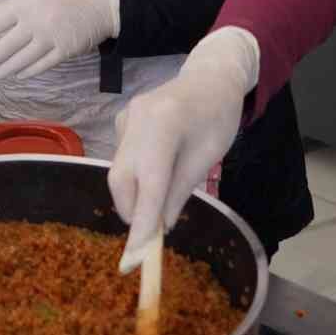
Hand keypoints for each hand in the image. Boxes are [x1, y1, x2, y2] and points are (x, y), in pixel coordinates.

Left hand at [0, 0, 118, 82]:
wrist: (104, 3)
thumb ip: (16, 2)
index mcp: (27, 4)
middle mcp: (36, 22)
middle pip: (4, 48)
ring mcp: (50, 38)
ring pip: (20, 61)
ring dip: (2, 72)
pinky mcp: (64, 51)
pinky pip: (41, 65)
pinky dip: (26, 72)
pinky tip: (15, 76)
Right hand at [108, 27, 258, 267]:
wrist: (210, 78)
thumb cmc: (217, 117)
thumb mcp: (207, 157)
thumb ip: (181, 190)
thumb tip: (161, 227)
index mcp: (165, 124)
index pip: (149, 182)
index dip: (142, 221)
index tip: (138, 256)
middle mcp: (136, 119)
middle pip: (121, 179)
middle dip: (132, 212)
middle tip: (151, 233)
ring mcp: (125, 118)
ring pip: (118, 172)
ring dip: (133, 197)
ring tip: (158, 205)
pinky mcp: (121, 121)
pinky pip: (121, 160)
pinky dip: (134, 179)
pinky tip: (155, 176)